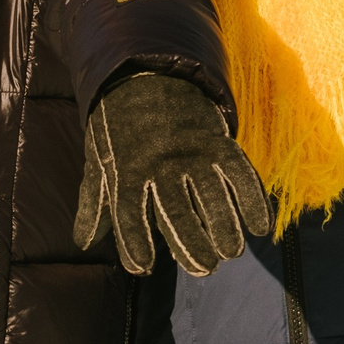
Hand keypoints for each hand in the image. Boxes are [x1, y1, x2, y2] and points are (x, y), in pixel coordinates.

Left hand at [76, 72, 271, 275]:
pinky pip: (240, 173)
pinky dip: (253, 200)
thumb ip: (94, 204)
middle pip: (178, 210)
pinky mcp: (218, 141)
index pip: (129, 213)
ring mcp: (193, 152)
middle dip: (192, 244)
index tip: (143, 268)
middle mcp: (161, 163)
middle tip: (205, 268)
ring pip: (212, 196)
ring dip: (225, 227)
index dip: (135, 242)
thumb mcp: (100, 162)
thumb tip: (83, 242)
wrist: (148, 76)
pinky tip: (261, 227)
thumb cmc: (120, 130)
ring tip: (231, 252)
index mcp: (127, 170)